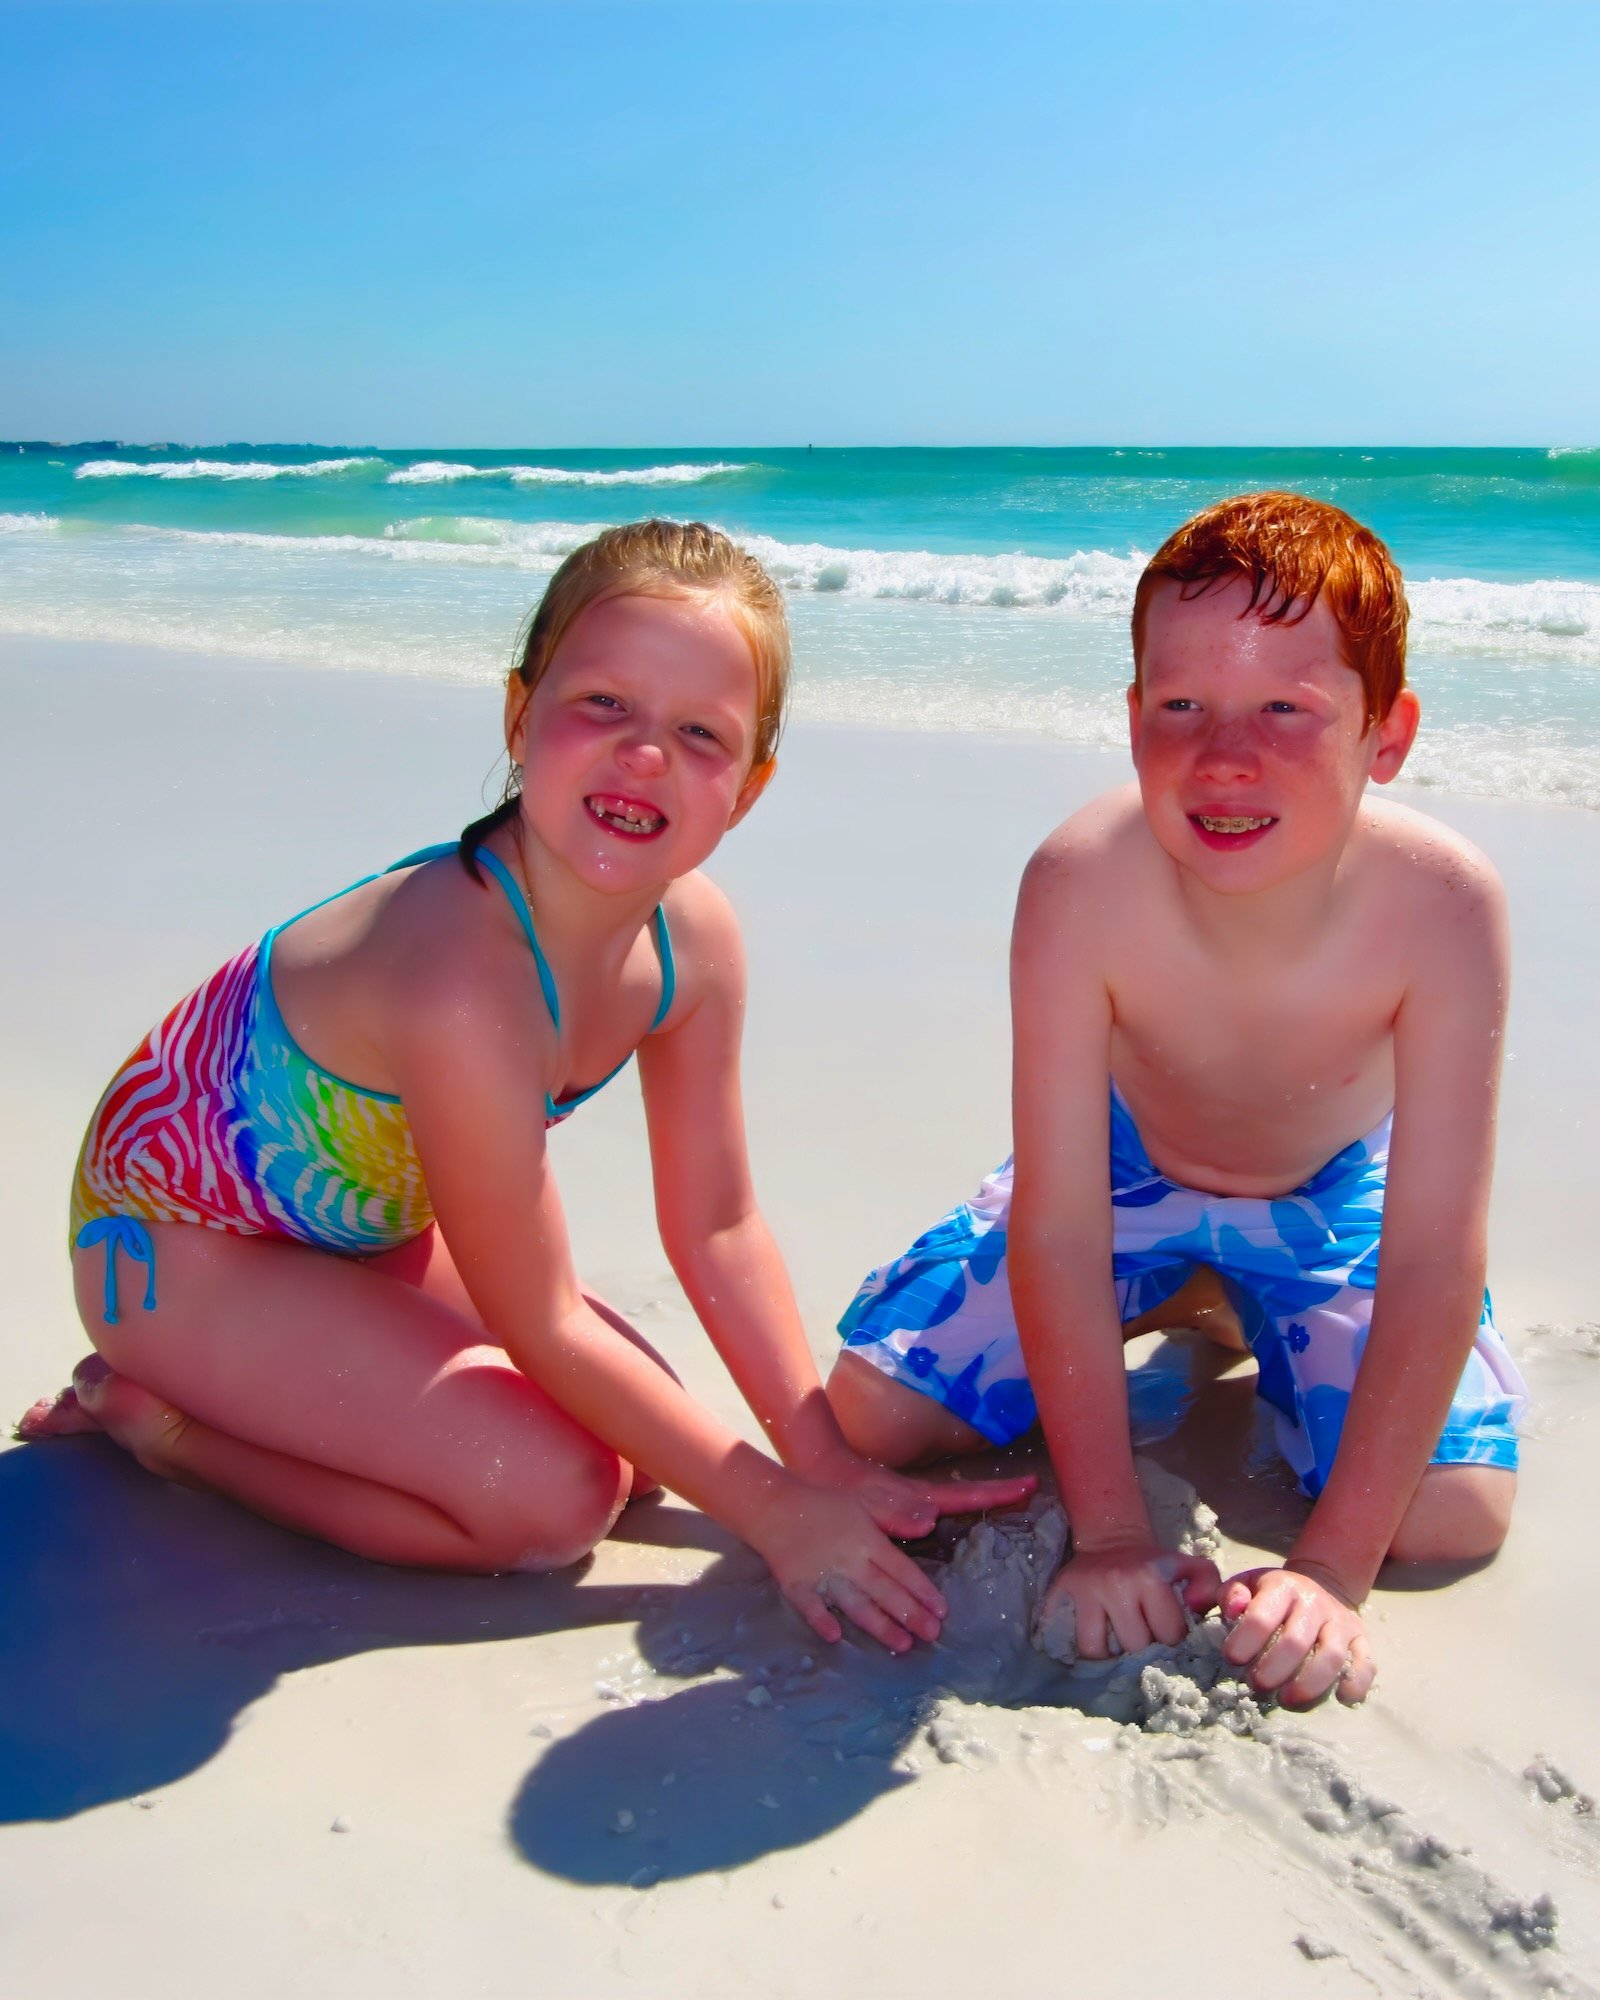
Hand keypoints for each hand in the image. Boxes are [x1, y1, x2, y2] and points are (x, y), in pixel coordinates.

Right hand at [753, 1482, 951, 1653]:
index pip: (901, 1569)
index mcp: (867, 1539)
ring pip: (855, 1603)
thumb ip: (895, 1516)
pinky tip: (835, 1636)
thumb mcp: (863, 1502)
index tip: (941, 1611)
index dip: (922, 1590)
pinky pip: (809, 1605)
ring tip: (902, 1644)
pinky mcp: (796, 1584)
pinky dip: (821, 1620)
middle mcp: (849, 1560)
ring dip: (879, 1625)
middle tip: (932, 1635)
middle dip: (910, 1614)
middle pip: (884, 1590)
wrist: (775, 1506)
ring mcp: (822, 1574)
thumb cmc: (824, 1505)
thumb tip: (930, 1522)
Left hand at [807, 1448, 1035, 1541]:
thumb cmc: (845, 1490)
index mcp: (921, 1497)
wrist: (824, 1472)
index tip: (1029, 1485)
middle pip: (971, 1492)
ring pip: (960, 1497)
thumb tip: (931, 1520)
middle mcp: (925, 1496)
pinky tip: (972, 1512)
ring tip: (1016, 1497)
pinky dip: (965, 1504)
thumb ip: (896, 1511)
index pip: (967, 1495)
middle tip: (1034, 1486)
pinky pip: (944, 1505)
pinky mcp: (906, 1504)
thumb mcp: (868, 1506)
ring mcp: (917, 1498)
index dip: (998, 1493)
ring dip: (987, 1497)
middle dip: (1002, 1490)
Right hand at [1039, 1543, 1220, 1659]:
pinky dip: (1082, 1650)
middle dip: (1141, 1652)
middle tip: (1143, 1643)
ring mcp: (1084, 1590)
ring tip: (1118, 1648)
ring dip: (1109, 1657)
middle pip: (1133, 1646)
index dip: (1171, 1642)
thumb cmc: (1154, 1565)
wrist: (1112, 1541)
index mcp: (1149, 1576)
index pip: (1168, 1635)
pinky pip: (1068, 1641)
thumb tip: (1198, 1610)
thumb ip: (1209, 1587)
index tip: (1168, 1636)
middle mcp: (1115, 1583)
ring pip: (1095, 1650)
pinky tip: (1096, 1647)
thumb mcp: (1189, 1566)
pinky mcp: (1058, 1594)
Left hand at [1219, 1562, 1374, 1706]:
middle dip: (1271, 1671)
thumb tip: (1233, 1611)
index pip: (1261, 1617)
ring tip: (1285, 1700)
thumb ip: (1232, 1595)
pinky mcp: (1362, 1639)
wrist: (1318, 1586)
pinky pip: (1366, 1664)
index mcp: (1283, 1586)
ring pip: (1332, 1657)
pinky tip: (1339, 1699)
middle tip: (1256, 1686)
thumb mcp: (1247, 1584)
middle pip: (1295, 1642)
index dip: (1243, 1643)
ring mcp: (1341, 1621)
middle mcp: (1315, 1602)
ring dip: (1307, 1685)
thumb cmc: (1272, 1595)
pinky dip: (1355, 1684)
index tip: (1232, 1660)